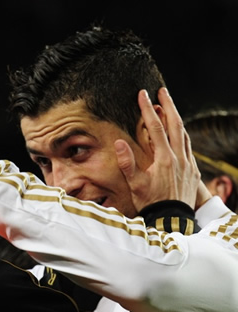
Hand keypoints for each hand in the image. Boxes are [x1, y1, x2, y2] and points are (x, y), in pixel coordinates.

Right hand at [114, 87, 201, 211]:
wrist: (171, 220)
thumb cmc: (151, 203)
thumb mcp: (134, 185)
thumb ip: (127, 163)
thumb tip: (119, 143)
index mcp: (164, 159)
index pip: (156, 127)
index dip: (148, 109)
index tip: (142, 94)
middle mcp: (179, 158)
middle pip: (175, 124)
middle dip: (168, 105)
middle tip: (162, 91)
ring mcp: (188, 164)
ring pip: (184, 134)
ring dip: (176, 118)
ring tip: (169, 107)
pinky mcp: (193, 171)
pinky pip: (189, 146)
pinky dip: (182, 134)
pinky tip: (178, 132)